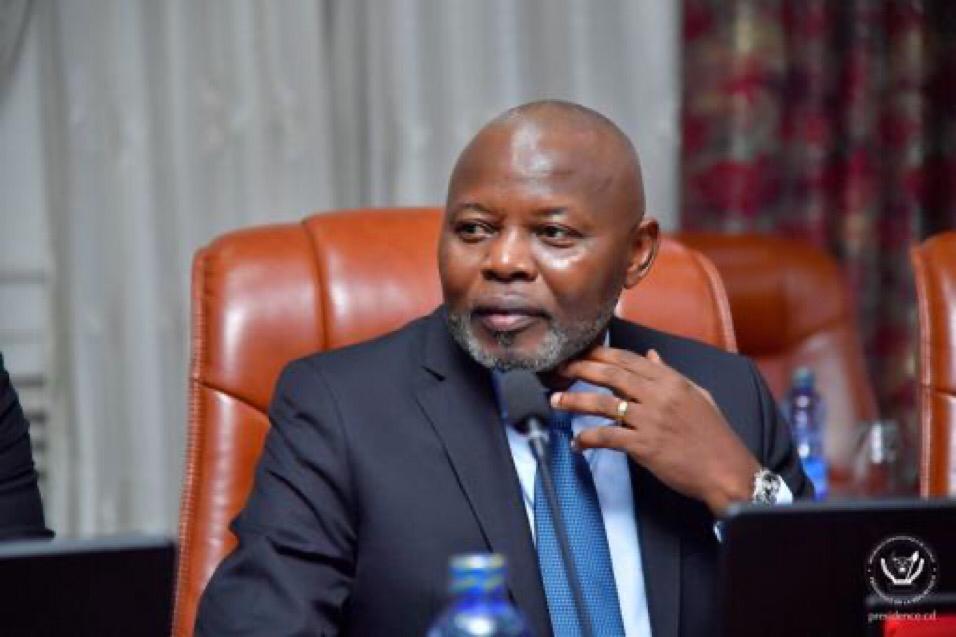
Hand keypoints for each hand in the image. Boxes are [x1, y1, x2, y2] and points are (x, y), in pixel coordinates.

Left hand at [553, 346, 759, 516]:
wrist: (726, 470)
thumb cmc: (714, 435)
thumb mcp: (697, 395)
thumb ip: (670, 374)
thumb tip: (651, 356)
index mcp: (671, 381)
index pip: (628, 359)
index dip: (601, 353)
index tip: (580, 352)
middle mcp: (658, 396)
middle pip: (611, 375)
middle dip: (581, 369)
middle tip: (560, 370)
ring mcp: (650, 421)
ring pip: (604, 404)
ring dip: (575, 401)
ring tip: (556, 401)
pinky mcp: (644, 446)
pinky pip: (608, 437)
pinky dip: (588, 438)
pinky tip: (577, 443)